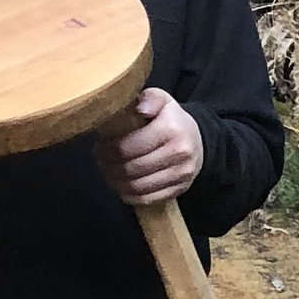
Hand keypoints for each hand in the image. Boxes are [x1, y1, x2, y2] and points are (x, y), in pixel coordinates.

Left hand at [97, 88, 203, 205]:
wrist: (198, 141)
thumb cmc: (171, 119)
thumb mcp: (161, 100)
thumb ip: (148, 98)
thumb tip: (139, 108)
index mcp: (170, 129)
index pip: (128, 147)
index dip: (107, 150)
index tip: (100, 146)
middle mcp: (179, 153)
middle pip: (130, 169)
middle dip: (109, 166)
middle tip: (101, 160)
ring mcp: (181, 174)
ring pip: (137, 187)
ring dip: (116, 182)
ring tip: (109, 172)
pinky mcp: (180, 189)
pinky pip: (147, 199)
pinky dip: (129, 196)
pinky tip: (122, 186)